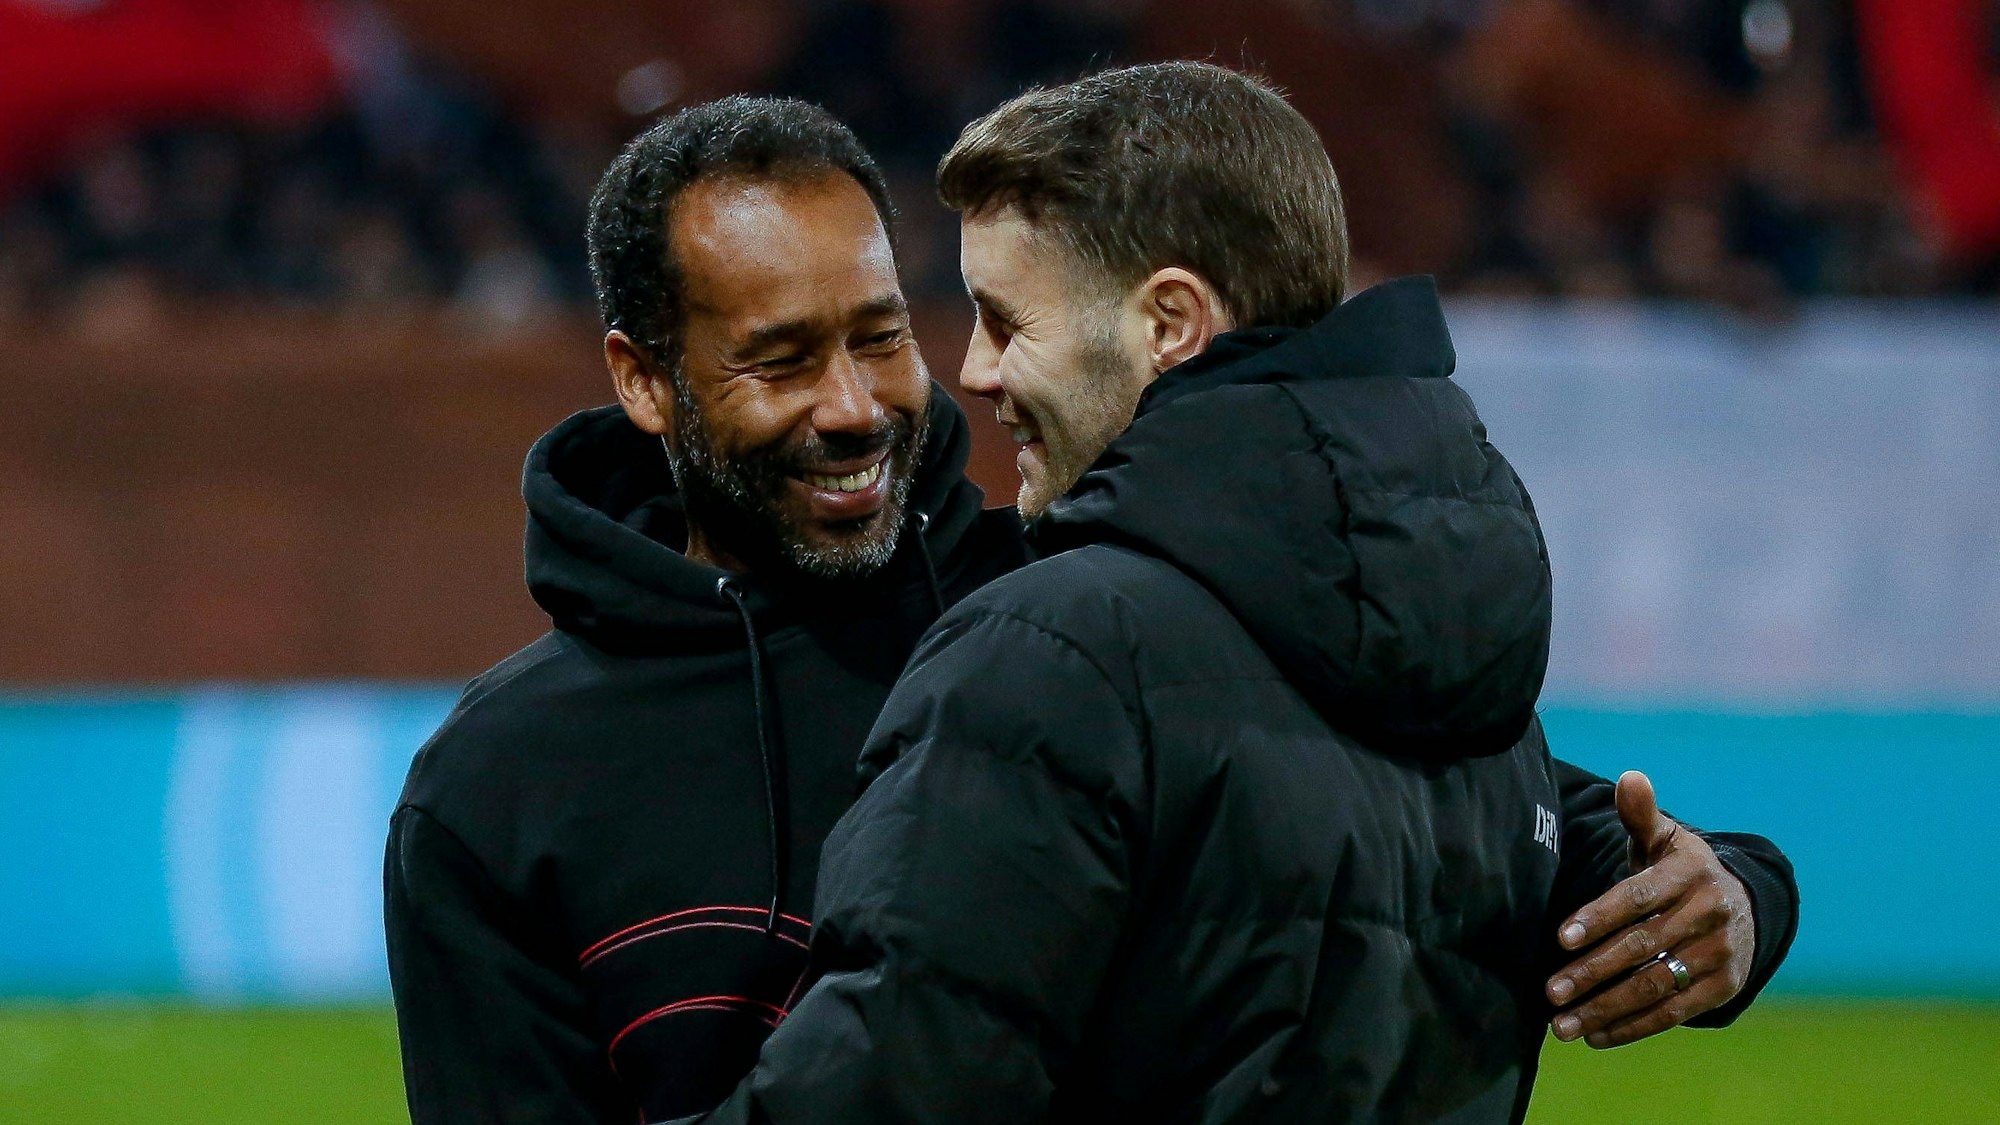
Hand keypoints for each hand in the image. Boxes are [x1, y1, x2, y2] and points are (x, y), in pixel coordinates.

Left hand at [1544, 770, 1754, 1047]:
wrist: (1744, 905)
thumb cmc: (1679, 870)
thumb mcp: (1664, 840)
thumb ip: (1640, 815)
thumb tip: (1630, 777)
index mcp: (1690, 872)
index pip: (1639, 896)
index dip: (1599, 916)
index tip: (1560, 939)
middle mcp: (1710, 913)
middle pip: (1642, 947)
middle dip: (1592, 972)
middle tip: (1549, 992)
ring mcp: (1721, 954)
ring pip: (1655, 986)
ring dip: (1606, 1008)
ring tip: (1563, 1025)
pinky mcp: (1724, 987)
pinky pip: (1674, 1012)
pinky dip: (1633, 1027)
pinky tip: (1595, 1036)